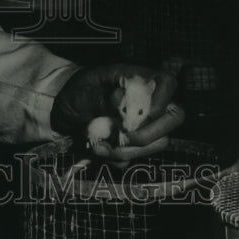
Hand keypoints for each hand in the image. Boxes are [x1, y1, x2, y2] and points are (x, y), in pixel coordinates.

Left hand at [51, 63, 183, 163]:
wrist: (64, 113)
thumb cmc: (76, 93)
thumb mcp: (83, 90)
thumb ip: (101, 96)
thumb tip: (120, 98)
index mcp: (136, 81)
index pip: (167, 82)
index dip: (164, 99)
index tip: (148, 113)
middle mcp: (146, 102)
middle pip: (174, 117)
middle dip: (150, 134)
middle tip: (125, 137)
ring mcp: (143, 124)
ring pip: (158, 143)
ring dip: (130, 150)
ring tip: (101, 146)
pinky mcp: (134, 144)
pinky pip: (137, 157)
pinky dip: (118, 158)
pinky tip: (100, 149)